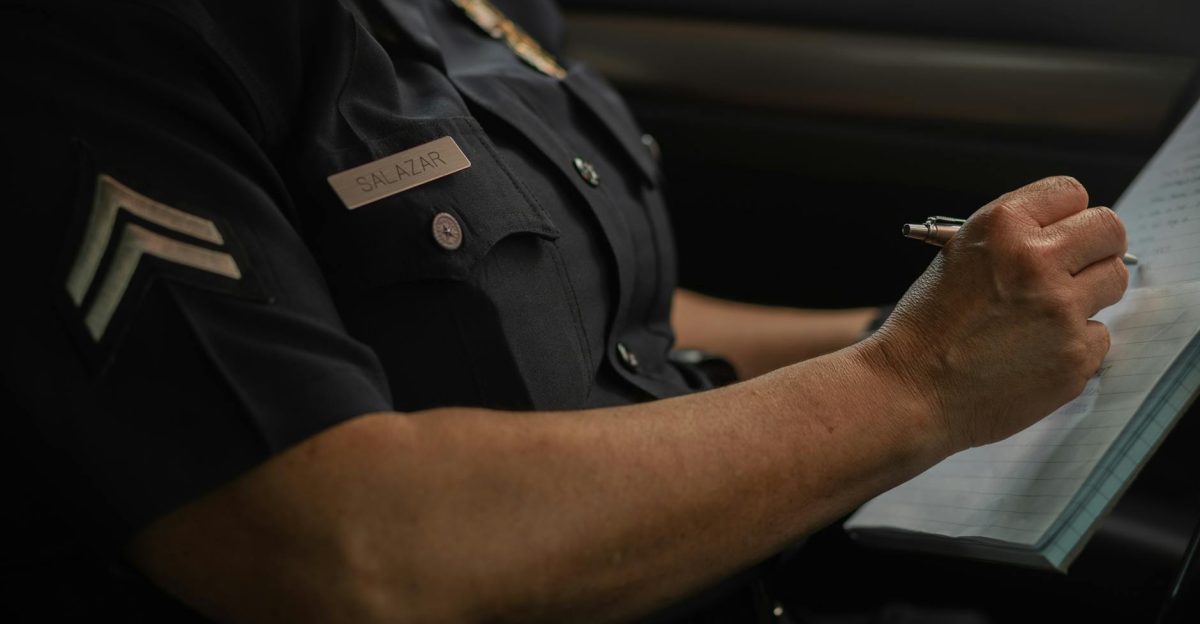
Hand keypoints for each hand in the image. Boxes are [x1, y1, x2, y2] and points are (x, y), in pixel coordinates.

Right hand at [865, 176, 1129, 449]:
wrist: (908, 390)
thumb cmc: (926, 327)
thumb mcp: (956, 257)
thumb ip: (1013, 239)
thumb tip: (1068, 235)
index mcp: (1001, 227)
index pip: (1070, 192)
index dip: (1065, 214)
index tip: (1062, 231)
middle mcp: (1036, 260)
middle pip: (1108, 231)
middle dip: (1095, 247)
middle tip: (1076, 267)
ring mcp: (1061, 310)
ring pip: (1113, 282)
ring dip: (1086, 294)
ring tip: (1042, 316)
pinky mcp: (1076, 356)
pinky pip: (1098, 336)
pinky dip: (1072, 344)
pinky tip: (1033, 353)